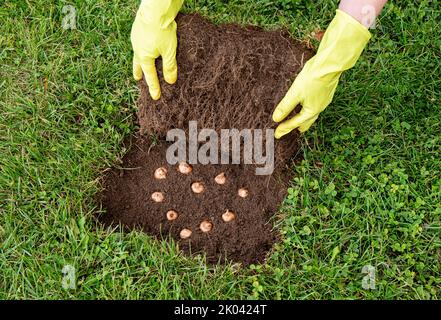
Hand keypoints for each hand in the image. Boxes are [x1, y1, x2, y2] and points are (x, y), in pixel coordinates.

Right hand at [131, 0, 183, 99]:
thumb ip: (169, 67)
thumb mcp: (169, 51)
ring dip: (139, 60)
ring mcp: (137, 37)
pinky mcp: (139, 28)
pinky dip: (142, 48)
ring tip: (139, 64)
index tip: (155, 97)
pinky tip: (146, 45)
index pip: (150, 76)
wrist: (155, 9)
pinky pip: (140, 43)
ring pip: (138, 53)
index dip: (154, 87)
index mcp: (144, 56)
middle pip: (139, 64)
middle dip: (139, 73)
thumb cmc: (162, 30)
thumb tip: (170, 81)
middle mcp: (137, 48)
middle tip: (137, 79)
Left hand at [272, 9, 371, 137]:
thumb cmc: (313, 78)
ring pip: (311, 114)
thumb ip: (285, 107)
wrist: (330, 64)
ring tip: (297, 120)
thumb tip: (276, 119)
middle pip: (306, 122)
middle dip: (297, 126)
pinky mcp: (325, 92)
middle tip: (288, 130)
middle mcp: (319, 108)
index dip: (284, 128)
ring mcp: (324, 100)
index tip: (276, 135)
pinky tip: (307, 104)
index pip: (295, 123)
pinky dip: (308, 109)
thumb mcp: (295, 93)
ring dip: (303, 118)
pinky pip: (315, 105)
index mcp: (311, 111)